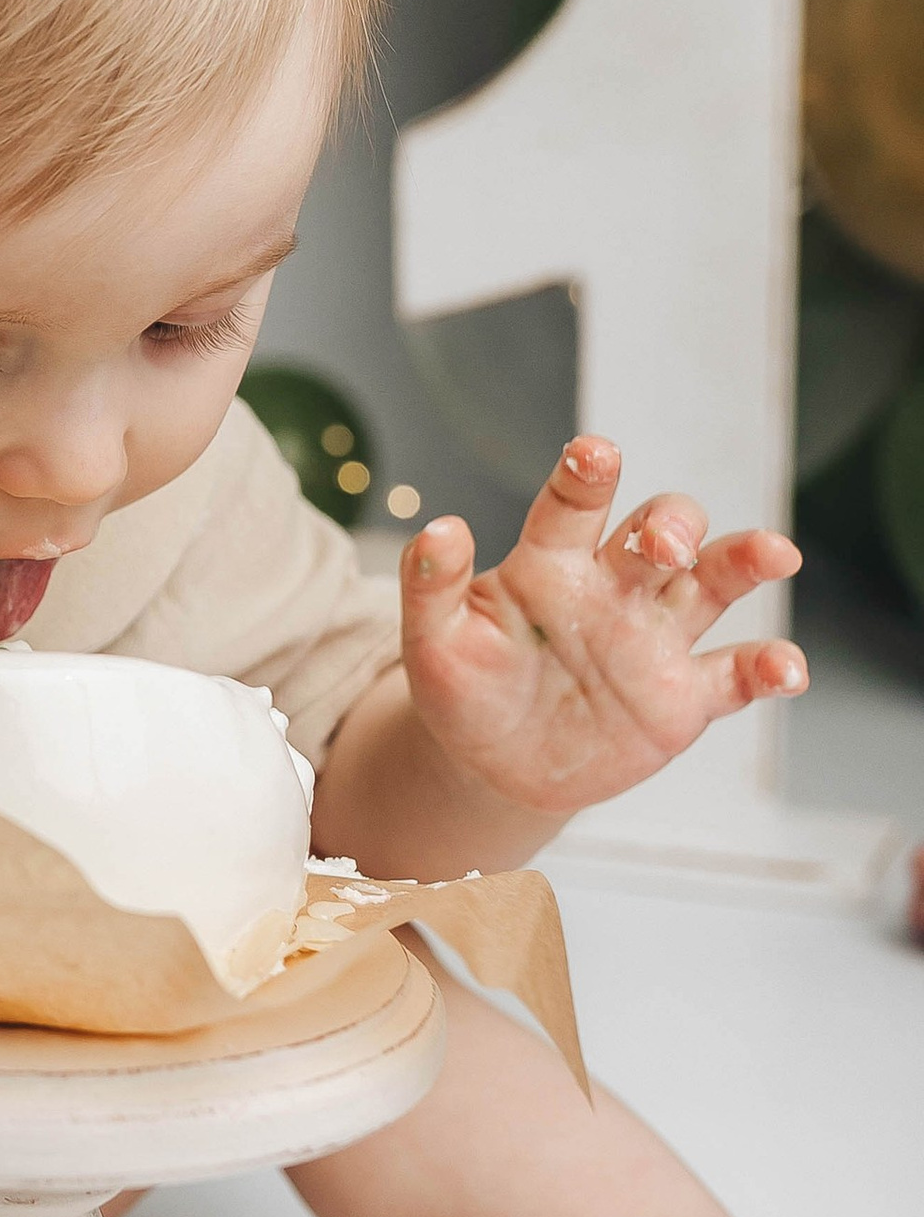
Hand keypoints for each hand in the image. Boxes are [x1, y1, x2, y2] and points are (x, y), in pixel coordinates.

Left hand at [398, 435, 804, 820]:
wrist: (492, 764)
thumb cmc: (466, 687)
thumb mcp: (433, 642)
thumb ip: (432, 586)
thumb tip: (439, 529)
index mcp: (551, 562)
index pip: (573, 503)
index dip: (587, 473)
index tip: (596, 452)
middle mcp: (613, 586)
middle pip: (660, 528)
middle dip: (669, 524)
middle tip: (658, 544)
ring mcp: (654, 636)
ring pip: (714, 580)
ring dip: (745, 560)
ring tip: (773, 553)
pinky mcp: (684, 696)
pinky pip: (737, 673)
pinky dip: (768, 667)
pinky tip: (784, 669)